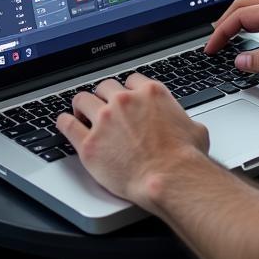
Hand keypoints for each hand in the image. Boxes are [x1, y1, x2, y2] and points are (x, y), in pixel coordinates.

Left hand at [56, 75, 209, 206]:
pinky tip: (65, 122)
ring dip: (83, 105)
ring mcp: (104, 120)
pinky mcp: (89, 144)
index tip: (124, 98)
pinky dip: (64, 121)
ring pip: (83, 99)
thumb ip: (181, 119)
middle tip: (103, 107)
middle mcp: (125, 101)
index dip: (127, 91)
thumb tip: (185, 126)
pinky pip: (67, 124)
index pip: (131, 81)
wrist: (169, 178)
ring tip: (81, 113)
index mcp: (150, 93)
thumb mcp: (193, 128)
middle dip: (104, 96)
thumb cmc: (184, 158)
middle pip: (105, 87)